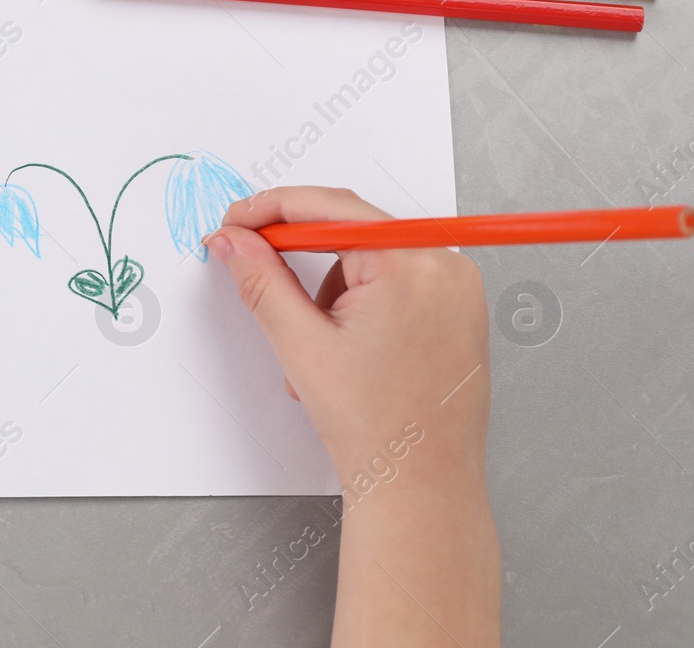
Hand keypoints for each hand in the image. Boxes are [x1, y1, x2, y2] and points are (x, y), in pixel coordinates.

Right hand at [207, 187, 499, 645]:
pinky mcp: (460, 308)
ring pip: (372, 255)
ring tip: (320, 344)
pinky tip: (349, 343)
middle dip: (299, 253)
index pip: (330, 207)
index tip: (236, 221)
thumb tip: (233, 241)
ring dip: (331, 286)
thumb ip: (260, 280)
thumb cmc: (376, 427)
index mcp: (410, 266)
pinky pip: (399, 277)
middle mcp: (445, 266)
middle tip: (256, 267)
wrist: (422, 487)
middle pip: (353, 228)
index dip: (272, 209)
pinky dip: (362, 298)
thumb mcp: (300, 344)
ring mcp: (459, 287)